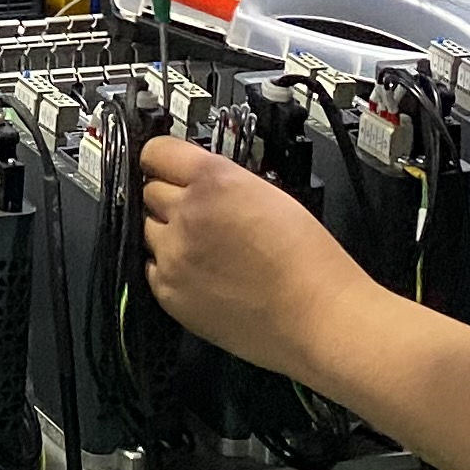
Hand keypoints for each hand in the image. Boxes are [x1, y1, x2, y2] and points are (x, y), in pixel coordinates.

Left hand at [138, 136, 374, 385]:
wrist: (320, 318)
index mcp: (213, 181)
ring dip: (169, 235)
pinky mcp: (170, 293)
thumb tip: (194, 180)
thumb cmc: (310, 264)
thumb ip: (221, 181)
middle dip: (171, 199)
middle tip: (200, 216)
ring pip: (149, 230)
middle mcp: (187, 214)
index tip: (163, 166)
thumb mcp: (268, 195)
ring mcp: (174, 256)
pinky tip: (204, 276)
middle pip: (150, 191)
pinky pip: (153, 269)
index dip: (162, 160)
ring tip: (207, 251)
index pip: (156, 151)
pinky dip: (170, 270)